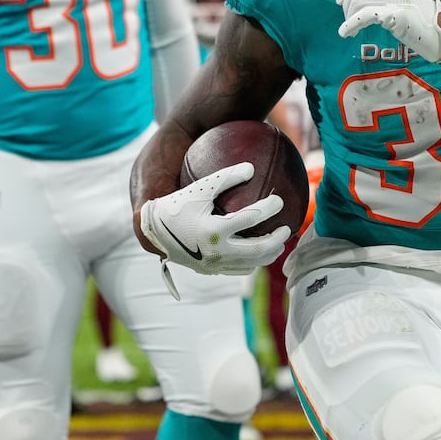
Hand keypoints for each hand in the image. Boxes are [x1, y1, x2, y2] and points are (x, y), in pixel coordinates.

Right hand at [140, 162, 291, 293]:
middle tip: (287, 228)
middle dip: (277, 239)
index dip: (268, 208)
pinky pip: (239, 270)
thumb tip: (252, 168)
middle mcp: (216, 251)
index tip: (279, 200)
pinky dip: (254, 262)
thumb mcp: (199, 188)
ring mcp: (214, 264)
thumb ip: (225, 177)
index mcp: (213, 230)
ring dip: (269, 253)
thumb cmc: (177, 205)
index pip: (250, 219)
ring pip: (251, 264)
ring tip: (280, 242)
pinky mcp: (211, 271)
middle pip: (257, 249)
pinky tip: (261, 252)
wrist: (154, 232)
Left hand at [336, 0, 440, 62]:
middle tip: (347, 19)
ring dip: (349, 16)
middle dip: (346, 4)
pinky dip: (350, 24)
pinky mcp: (396, 13)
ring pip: (358, 0)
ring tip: (351, 29)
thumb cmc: (423, 16)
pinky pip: (364, 15)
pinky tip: (347, 33)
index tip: (341, 2)